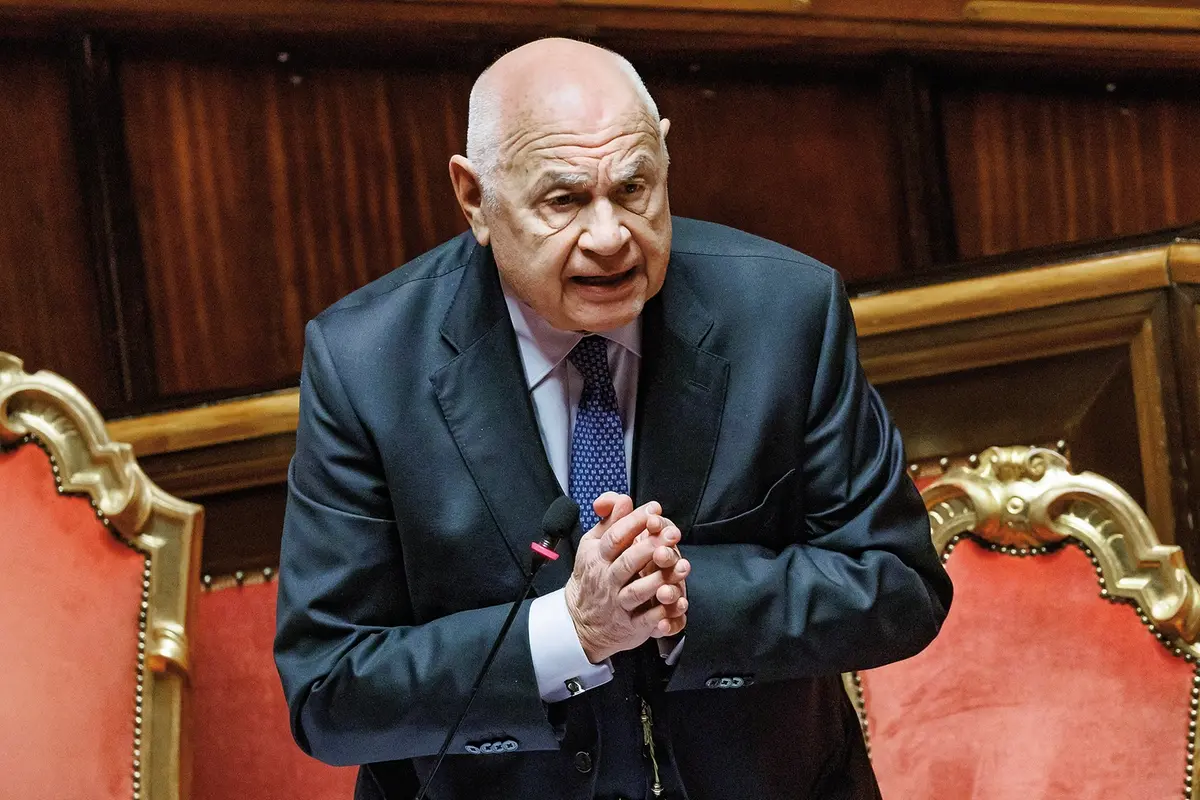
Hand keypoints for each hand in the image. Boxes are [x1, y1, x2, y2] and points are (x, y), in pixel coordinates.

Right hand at [565, 494, 688, 662]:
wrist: (579, 620)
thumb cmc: (593, 575)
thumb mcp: (593, 545)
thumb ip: (610, 521)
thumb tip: (623, 499)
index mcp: (597, 557)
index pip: (615, 537)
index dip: (635, 521)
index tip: (654, 509)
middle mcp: (607, 579)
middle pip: (628, 562)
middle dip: (651, 546)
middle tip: (672, 534)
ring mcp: (618, 603)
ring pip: (637, 591)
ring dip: (659, 579)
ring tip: (678, 565)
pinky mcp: (630, 625)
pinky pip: (646, 620)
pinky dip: (661, 613)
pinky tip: (676, 601)